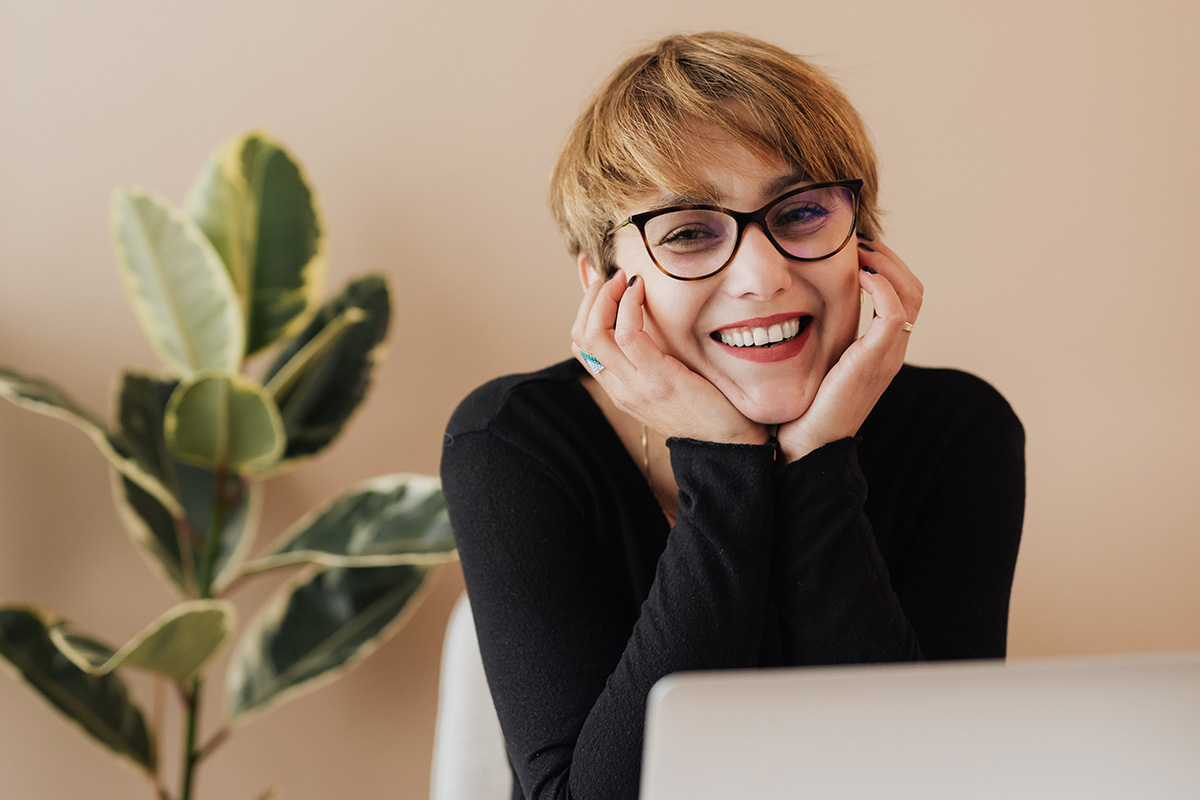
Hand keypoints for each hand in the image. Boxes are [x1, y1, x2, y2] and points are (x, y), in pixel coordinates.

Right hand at [572, 270, 767, 445]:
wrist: (730, 443)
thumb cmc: (708, 408)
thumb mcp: (669, 383)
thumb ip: (653, 359)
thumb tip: (649, 321)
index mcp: (620, 390)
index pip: (582, 346)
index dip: (586, 311)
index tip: (606, 288)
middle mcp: (620, 389)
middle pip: (580, 336)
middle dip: (591, 299)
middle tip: (612, 278)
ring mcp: (636, 386)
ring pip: (595, 333)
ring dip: (606, 296)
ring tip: (624, 279)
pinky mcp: (658, 379)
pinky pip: (628, 334)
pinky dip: (629, 305)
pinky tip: (640, 290)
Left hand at [776, 238, 923, 461]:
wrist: (806, 446)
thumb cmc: (803, 407)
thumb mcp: (816, 362)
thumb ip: (820, 336)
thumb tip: (795, 303)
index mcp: (881, 349)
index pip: (904, 293)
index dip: (885, 264)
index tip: (855, 248)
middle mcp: (892, 350)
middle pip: (914, 287)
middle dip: (889, 257)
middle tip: (858, 241)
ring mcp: (887, 356)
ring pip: (911, 294)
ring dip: (887, 263)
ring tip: (859, 251)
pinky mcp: (875, 361)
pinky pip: (894, 313)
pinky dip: (882, 286)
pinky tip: (858, 275)